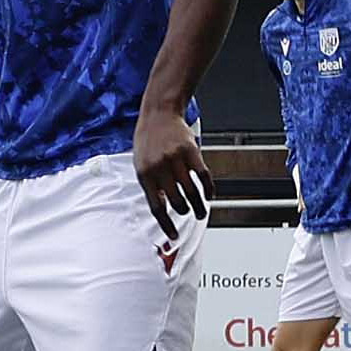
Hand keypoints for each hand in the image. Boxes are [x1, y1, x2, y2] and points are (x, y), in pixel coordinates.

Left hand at [130, 104, 206, 229]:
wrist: (159, 114)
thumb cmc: (148, 141)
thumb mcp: (141, 164)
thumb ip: (151, 185)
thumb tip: (162, 209)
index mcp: (144, 174)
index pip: (156, 207)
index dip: (166, 224)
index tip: (172, 236)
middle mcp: (159, 168)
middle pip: (176, 201)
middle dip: (184, 212)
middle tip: (189, 215)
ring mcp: (176, 159)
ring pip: (191, 192)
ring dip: (198, 206)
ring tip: (201, 212)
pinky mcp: (191, 151)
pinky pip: (203, 176)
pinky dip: (208, 189)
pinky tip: (209, 196)